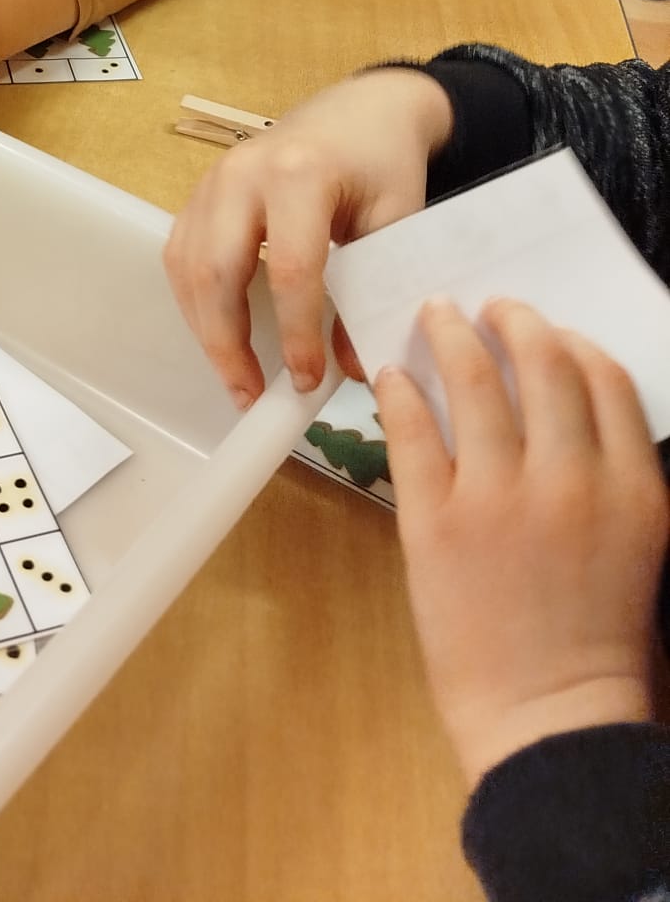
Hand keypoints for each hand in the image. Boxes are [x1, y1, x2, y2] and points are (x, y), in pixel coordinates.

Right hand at [163, 69, 453, 405]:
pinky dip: (193, 301)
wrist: (361, 108)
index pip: (288, 267)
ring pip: (187, 265)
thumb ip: (375, 287)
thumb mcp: (398, 218)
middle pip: (216, 269)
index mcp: (301, 174)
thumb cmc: (383, 161)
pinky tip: (218, 334)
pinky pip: (180, 253)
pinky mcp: (200, 190)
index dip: (295, 332)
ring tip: (234, 378)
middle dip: (226, 342)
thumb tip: (348, 367)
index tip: (307, 381)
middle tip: (249, 395)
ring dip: (204, 328)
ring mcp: (213, 179)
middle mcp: (243, 173)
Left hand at [378, 299, 666, 788]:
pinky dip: (401, 391)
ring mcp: (498, 497)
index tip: (547, 330)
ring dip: (450, 335)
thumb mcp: (633, 544)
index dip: (571, 341)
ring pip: (472, 380)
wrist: (549, 719)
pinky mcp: (435, 520)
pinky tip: (393, 376)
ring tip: (436, 316)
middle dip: (514, 320)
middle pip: (541, 363)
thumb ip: (607, 472)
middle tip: (490, 307)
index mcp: (630, 489)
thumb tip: (560, 401)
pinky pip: (414, 430)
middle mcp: (569, 481)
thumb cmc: (595, 639)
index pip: (604, 379)